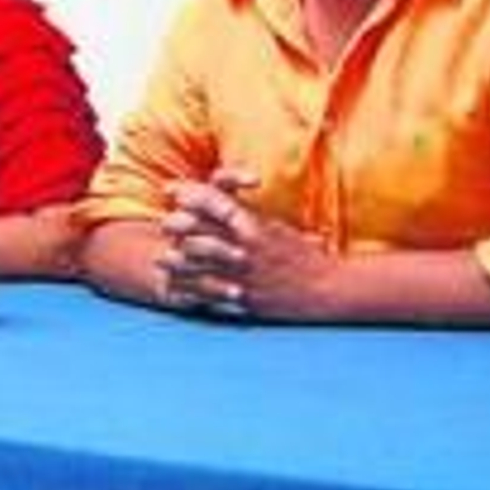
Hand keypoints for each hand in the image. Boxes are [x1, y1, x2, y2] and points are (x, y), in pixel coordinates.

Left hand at [156, 168, 334, 319]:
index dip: (187, 192)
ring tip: (162, 259)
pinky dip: (190, 289)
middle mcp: (243, 246)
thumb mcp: (277, 227)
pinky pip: (208, 293)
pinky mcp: (243, 298)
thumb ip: (249, 216)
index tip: (171, 191)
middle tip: (164, 225)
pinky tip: (179, 289)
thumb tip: (225, 204)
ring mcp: (241, 273)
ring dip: (175, 259)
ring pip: (196, 261)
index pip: (212, 200)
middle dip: (175, 224)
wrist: (327, 290)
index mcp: (253, 224)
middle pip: (196, 229)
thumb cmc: (303, 255)